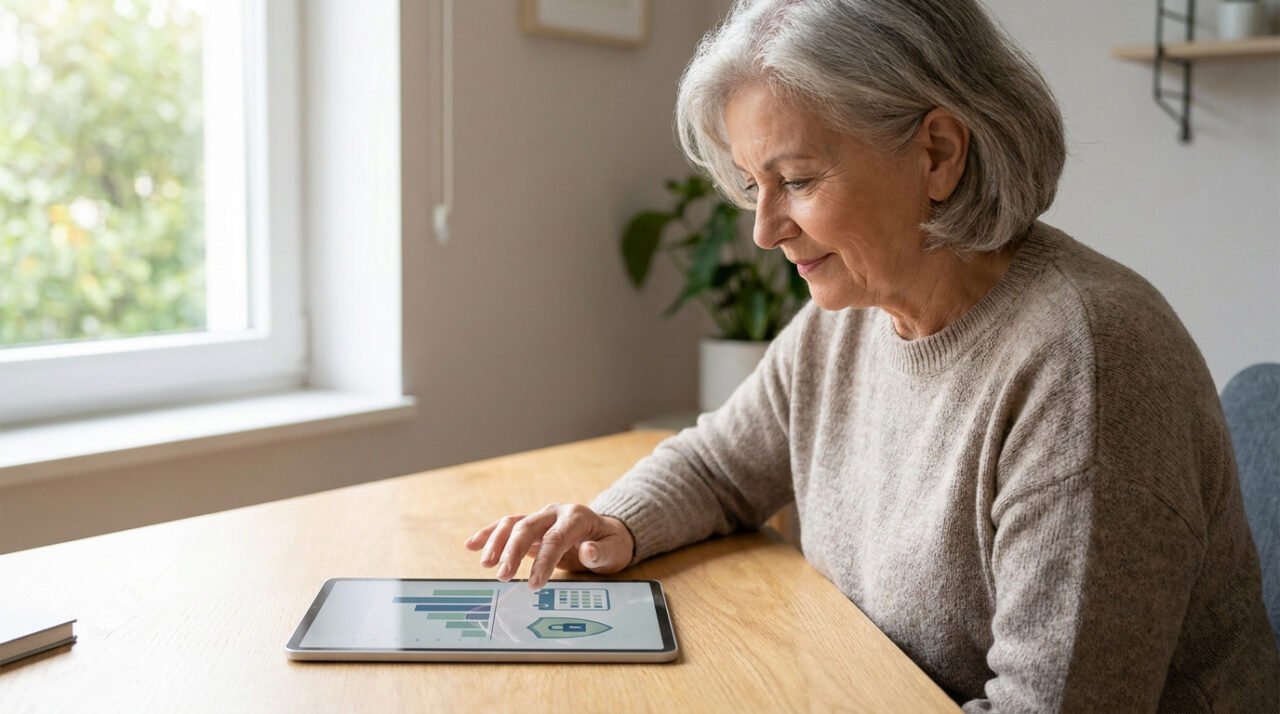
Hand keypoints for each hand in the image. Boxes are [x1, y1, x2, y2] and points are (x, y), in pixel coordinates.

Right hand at [464, 504, 634, 589]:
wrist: (607, 533)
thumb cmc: (610, 544)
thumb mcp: (615, 551)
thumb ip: (601, 553)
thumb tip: (587, 550)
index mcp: (576, 517)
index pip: (555, 538)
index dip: (543, 561)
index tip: (535, 584)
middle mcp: (555, 513)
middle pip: (527, 528)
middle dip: (513, 552)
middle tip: (503, 577)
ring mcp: (541, 518)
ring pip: (513, 524)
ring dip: (497, 543)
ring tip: (486, 565)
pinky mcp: (531, 527)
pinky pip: (506, 526)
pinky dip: (489, 534)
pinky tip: (471, 544)